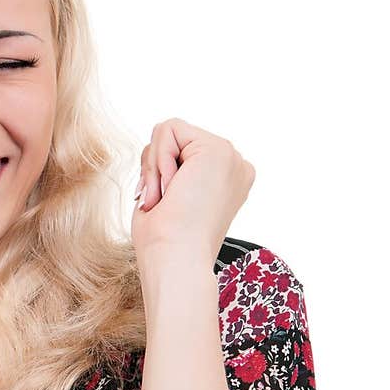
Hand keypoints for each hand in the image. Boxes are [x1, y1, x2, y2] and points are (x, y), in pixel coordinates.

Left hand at [131, 117, 255, 269]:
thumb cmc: (164, 242)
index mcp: (225, 180)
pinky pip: (168, 129)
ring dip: (155, 168)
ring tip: (169, 199)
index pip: (177, 153)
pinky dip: (158, 160)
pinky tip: (173, 188)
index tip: (162, 206)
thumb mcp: (165, 196)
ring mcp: (230, 156)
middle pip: (173, 140)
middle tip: (162, 203)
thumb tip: (156, 154)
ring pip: (168, 132)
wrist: (176, 260)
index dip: (157, 176)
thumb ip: (168, 170)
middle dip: (155, 169)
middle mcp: (234, 166)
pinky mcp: (219, 149)